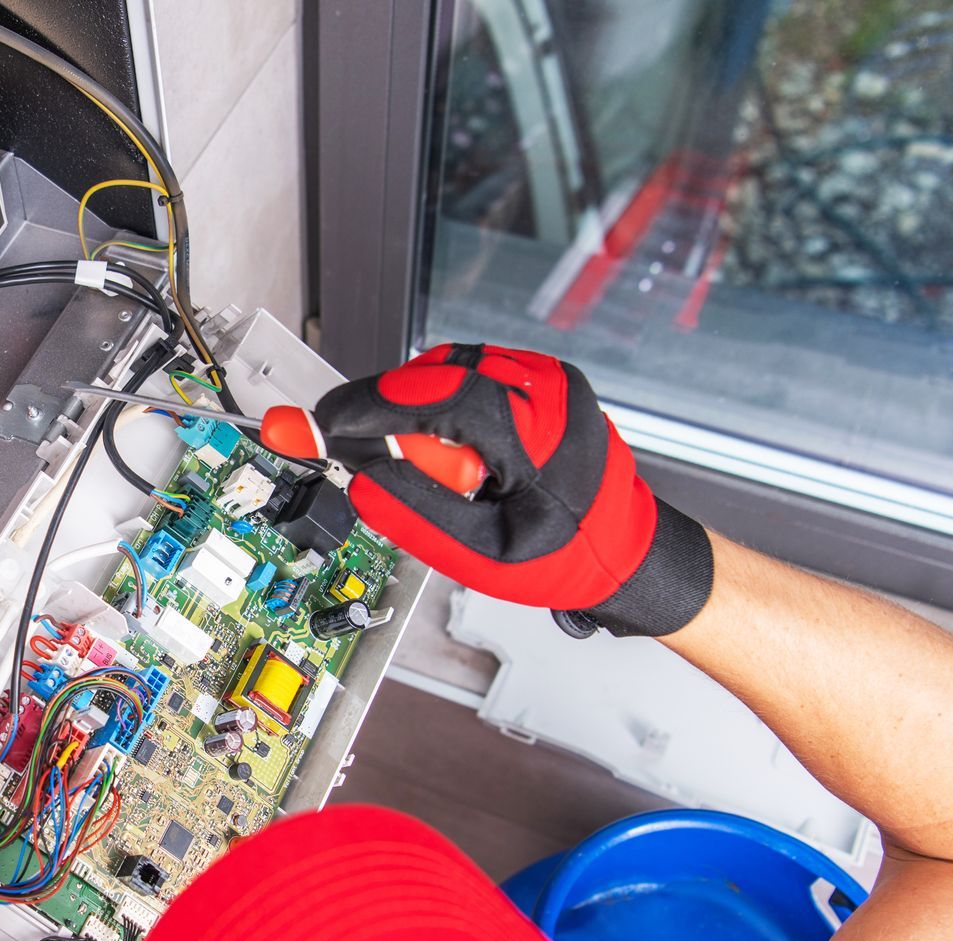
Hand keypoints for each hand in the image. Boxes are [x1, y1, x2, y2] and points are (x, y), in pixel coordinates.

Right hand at [315, 344, 713, 636]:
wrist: (626, 551)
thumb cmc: (566, 558)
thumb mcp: (484, 557)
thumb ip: (420, 516)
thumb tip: (364, 483)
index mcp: (539, 437)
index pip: (439, 398)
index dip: (373, 406)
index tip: (326, 420)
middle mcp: (548, 392)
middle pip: (437, 378)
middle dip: (392, 413)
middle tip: (361, 451)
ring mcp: (550, 379)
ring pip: (451, 371)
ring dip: (422, 411)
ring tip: (435, 468)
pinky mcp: (545, 380)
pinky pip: (475, 376)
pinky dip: (447, 406)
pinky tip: (455, 450)